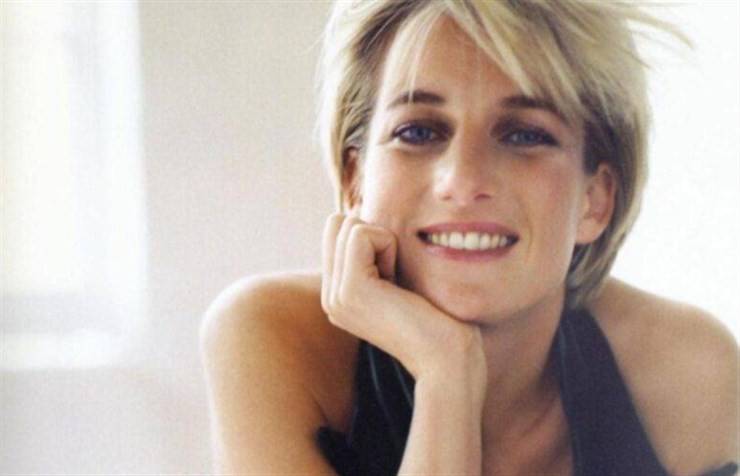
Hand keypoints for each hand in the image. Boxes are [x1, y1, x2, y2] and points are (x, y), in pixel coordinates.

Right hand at [321, 213, 486, 385]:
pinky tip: (397, 279)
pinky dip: (387, 244)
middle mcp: (330, 297)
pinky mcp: (349, 288)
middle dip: (375, 236)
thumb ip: (375, 256)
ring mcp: (335, 294)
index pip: (337, 232)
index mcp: (338, 295)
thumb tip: (362, 218)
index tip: (395, 274)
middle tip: (396, 276)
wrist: (447, 358)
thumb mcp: (399, 281)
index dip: (374, 238)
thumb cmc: (437, 318)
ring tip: (398, 283)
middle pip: (337, 224)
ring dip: (384, 242)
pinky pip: (360, 234)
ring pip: (347, 226)